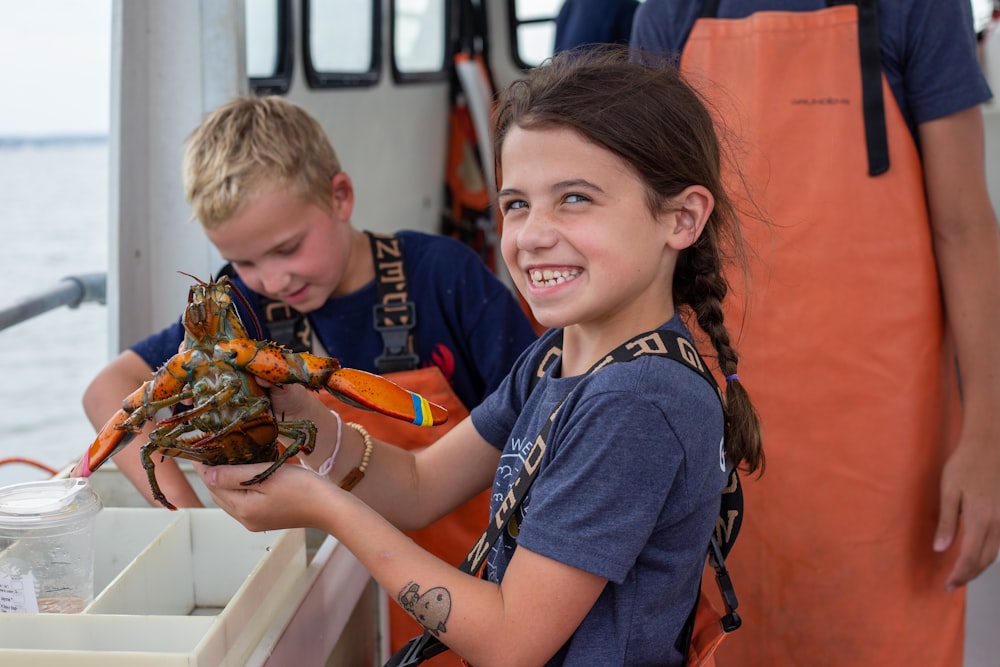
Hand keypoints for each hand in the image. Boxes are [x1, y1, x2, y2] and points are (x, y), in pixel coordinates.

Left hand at [195, 461, 333, 532]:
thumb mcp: (266, 475)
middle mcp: (245, 519)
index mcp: (242, 509)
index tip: (198, 448)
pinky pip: (243, 501)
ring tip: (224, 458)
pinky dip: (238, 487)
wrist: (329, 508)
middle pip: (219, 494)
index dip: (204, 466)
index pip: (213, 485)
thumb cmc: (302, 488)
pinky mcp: (265, 518)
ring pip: (230, 498)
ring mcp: (255, 521)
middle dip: (212, 473)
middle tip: (209, 449)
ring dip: (225, 480)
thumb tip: (206, 474)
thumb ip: (234, 475)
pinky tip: (243, 474)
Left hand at [934, 435, 999, 589]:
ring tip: (962, 573)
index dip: (959, 575)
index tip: (947, 585)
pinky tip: (976, 554)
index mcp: (980, 519)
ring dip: (979, 566)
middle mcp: (998, 524)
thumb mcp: (949, 491)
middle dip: (968, 575)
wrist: (990, 446)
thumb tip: (939, 549)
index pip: (969, 558)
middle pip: (984, 560)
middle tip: (952, 584)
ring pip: (995, 553)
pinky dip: (988, 554)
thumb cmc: (964, 465)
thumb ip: (947, 522)